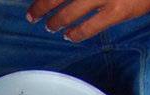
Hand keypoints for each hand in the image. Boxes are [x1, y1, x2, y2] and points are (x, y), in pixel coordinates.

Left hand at [25, 0, 149, 40]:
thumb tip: (61, 1)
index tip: (34, 5)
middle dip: (42, 7)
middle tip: (32, 16)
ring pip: (71, 12)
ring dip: (56, 21)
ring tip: (50, 26)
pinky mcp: (117, 12)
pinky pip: (90, 27)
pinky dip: (76, 32)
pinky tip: (69, 35)